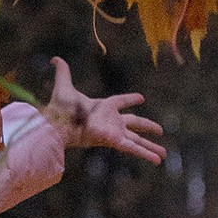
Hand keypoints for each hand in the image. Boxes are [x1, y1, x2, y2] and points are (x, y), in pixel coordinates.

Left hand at [46, 57, 165, 166]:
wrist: (57, 123)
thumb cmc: (60, 108)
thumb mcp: (64, 86)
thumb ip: (63, 72)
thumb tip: (54, 58)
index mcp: (103, 106)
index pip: (120, 102)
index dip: (129, 99)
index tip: (141, 98)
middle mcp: (111, 121)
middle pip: (135, 123)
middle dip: (147, 126)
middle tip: (160, 130)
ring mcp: (114, 132)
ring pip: (137, 140)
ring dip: (151, 147)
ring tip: (163, 154)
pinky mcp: (113, 141)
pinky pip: (133, 147)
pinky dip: (145, 153)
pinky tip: (157, 159)